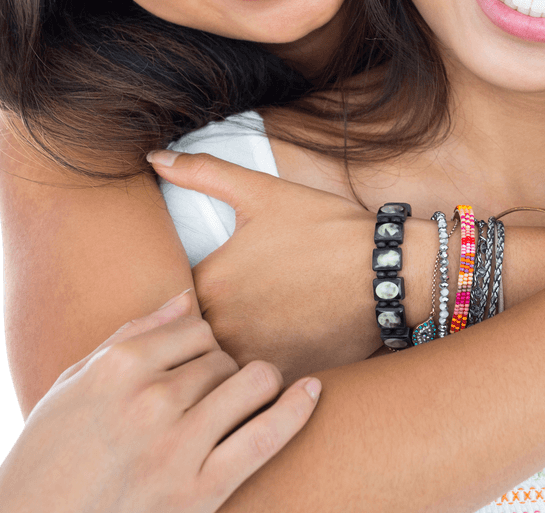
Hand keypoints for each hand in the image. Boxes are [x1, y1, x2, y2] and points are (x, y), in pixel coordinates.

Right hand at [0, 291, 319, 512]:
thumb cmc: (46, 463)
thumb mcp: (73, 389)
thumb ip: (129, 336)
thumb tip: (185, 298)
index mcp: (117, 367)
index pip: (196, 328)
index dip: (205, 345)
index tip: (201, 363)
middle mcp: (150, 399)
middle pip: (223, 357)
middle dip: (226, 371)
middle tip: (215, 394)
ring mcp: (177, 446)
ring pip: (252, 383)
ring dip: (259, 386)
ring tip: (251, 398)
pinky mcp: (199, 491)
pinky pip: (267, 435)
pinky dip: (297, 409)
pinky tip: (311, 392)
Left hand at [149, 151, 406, 377]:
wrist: (388, 268)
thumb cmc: (326, 228)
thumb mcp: (262, 192)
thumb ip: (204, 173)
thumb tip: (156, 156)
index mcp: (210, 284)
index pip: (172, 304)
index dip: (187, 297)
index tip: (212, 288)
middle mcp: (224, 328)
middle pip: (193, 340)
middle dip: (204, 332)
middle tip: (238, 312)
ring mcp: (255, 358)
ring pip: (222, 367)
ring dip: (230, 355)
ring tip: (260, 332)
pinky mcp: (285, 377)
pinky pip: (258, 387)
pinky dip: (262, 373)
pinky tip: (282, 348)